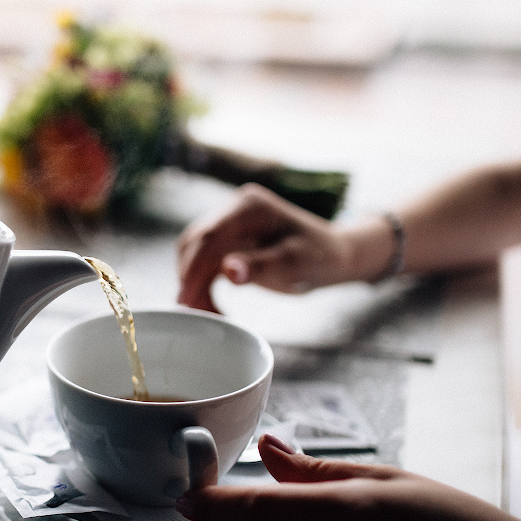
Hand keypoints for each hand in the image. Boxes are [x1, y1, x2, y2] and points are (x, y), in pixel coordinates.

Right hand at [176, 184, 357, 310]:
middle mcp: (235, 209)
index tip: (186, 300)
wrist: (334, 255)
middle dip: (190, 280)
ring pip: (195, 254)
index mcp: (250, 207)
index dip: (193, 269)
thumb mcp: (295, 264)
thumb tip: (227, 271)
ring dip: (194, 284)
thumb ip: (260, 266)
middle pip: (195, 244)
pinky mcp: (229, 240)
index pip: (209, 236)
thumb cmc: (320, 257)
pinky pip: (205, 262)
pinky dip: (203, 284)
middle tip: (194, 313)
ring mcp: (230, 224)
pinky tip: (210, 305)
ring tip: (206, 313)